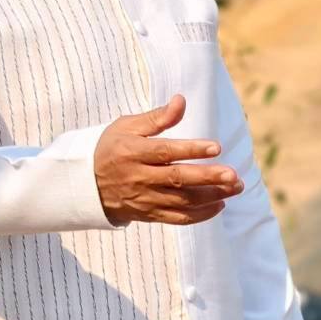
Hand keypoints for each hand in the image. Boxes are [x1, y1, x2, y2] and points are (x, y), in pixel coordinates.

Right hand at [94, 95, 242, 225]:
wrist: (85, 184)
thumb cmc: (111, 148)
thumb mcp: (127, 127)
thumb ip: (157, 117)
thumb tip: (181, 100)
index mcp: (133, 152)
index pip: (166, 152)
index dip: (192, 150)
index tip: (216, 147)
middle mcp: (139, 177)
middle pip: (177, 179)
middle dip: (208, 178)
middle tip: (234, 175)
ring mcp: (144, 198)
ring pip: (181, 201)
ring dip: (211, 196)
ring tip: (235, 187)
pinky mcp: (148, 214)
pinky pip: (177, 219)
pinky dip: (200, 215)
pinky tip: (220, 204)